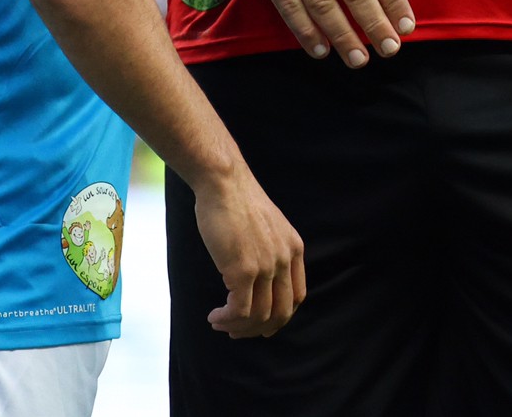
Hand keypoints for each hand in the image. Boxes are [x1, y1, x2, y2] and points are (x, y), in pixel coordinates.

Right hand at [193, 167, 305, 338]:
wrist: (223, 180)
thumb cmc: (236, 200)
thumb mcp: (266, 225)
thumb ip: (269, 248)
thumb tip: (255, 276)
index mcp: (293, 249)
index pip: (296, 297)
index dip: (279, 316)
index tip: (259, 322)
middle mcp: (284, 260)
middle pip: (281, 313)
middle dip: (258, 329)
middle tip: (237, 331)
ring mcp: (265, 266)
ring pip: (259, 316)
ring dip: (238, 327)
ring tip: (220, 324)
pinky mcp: (243, 269)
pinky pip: (239, 310)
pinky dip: (227, 319)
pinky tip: (214, 317)